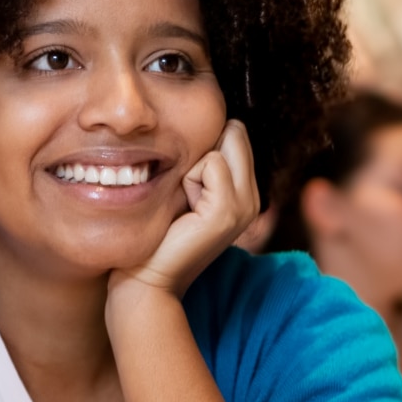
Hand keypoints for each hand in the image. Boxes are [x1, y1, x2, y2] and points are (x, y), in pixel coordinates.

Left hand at [110, 120, 258, 299]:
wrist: (148, 279)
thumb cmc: (158, 233)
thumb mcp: (185, 190)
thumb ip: (201, 161)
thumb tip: (201, 121)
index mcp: (245, 192)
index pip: (235, 133)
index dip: (205, 145)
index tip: (188, 184)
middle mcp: (253, 198)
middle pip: (234, 132)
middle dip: (202, 152)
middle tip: (185, 193)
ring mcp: (245, 206)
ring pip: (222, 145)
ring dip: (192, 168)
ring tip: (184, 204)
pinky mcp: (228, 211)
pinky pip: (211, 165)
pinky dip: (189, 180)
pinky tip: (184, 210)